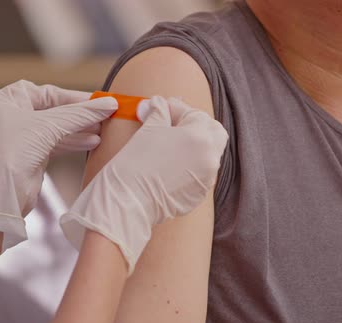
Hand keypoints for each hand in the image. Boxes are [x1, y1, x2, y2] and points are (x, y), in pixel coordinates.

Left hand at [0, 80, 117, 251]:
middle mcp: (14, 115)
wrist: (5, 192)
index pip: (50, 93)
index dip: (76, 97)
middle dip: (81, 115)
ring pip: (59, 127)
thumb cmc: (15, 150)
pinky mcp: (32, 153)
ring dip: (81, 128)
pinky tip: (93, 142)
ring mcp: (23, 135)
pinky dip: (75, 142)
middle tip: (105, 115)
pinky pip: (58, 142)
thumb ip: (81, 114)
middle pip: (56, 110)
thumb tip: (110, 103)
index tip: (100, 101)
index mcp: (10, 99)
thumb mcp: (50, 125)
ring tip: (103, 129)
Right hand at [60, 96, 228, 274]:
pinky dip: (191, 165)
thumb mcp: (149, 130)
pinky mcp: (200, 194)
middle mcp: (210, 157)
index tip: (162, 109)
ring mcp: (208, 178)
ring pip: (209, 154)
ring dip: (195, 146)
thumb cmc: (135, 162)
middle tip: (175, 125)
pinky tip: (171, 165)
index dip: (177, 110)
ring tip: (171, 145)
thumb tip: (160, 103)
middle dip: (197, 126)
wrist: (127, 201)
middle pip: (214, 133)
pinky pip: (202, 173)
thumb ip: (160, 112)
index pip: (195, 114)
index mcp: (200, 137)